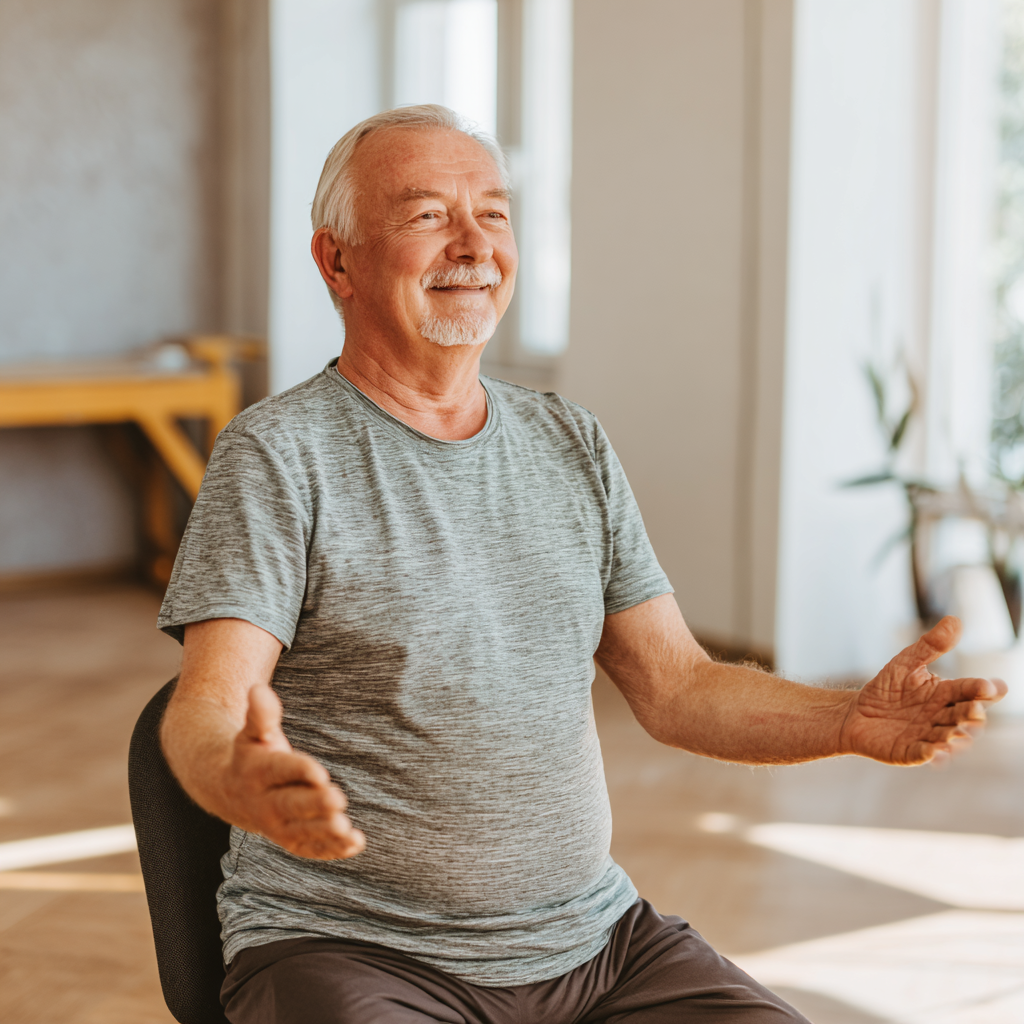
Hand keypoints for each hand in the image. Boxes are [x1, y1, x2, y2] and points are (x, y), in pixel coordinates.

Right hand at [222, 684, 364, 858]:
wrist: (227, 790)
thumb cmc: (252, 753)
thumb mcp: (253, 732)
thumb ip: (261, 714)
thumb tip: (258, 687)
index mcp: (257, 772)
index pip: (280, 771)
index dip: (299, 771)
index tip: (320, 772)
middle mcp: (265, 803)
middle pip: (291, 805)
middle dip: (315, 805)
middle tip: (339, 799)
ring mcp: (277, 825)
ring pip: (301, 832)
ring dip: (324, 832)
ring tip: (347, 828)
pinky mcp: (291, 839)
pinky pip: (310, 848)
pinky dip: (332, 850)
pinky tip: (356, 843)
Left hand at [838, 616, 1006, 764]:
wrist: (856, 713)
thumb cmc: (886, 688)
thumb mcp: (905, 663)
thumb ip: (930, 646)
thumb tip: (954, 620)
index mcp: (947, 694)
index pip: (972, 692)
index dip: (983, 690)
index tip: (991, 686)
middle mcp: (944, 717)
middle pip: (966, 717)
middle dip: (971, 714)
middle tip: (973, 708)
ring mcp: (930, 737)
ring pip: (951, 739)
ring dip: (955, 736)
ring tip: (954, 732)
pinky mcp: (912, 753)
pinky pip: (925, 755)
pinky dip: (931, 754)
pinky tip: (933, 751)